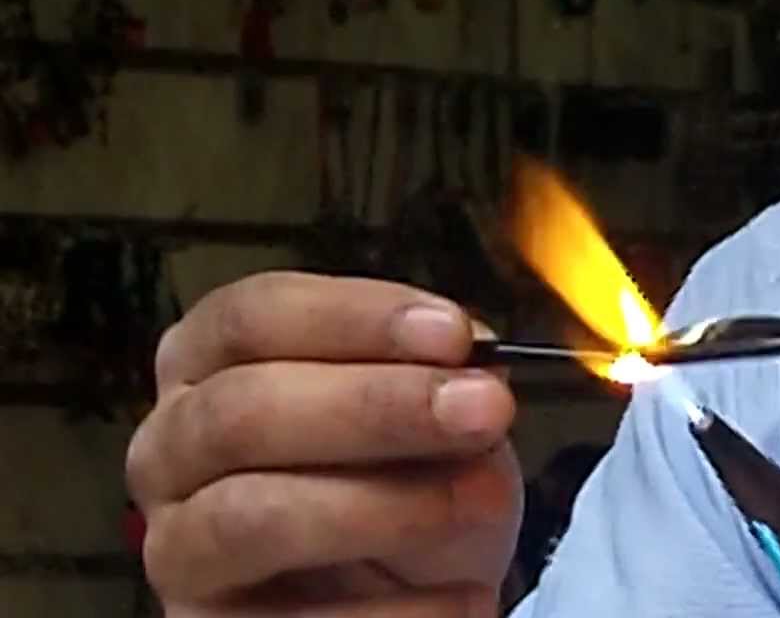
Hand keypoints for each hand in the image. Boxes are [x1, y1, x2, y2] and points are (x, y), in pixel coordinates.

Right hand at [126, 272, 521, 616]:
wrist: (418, 594)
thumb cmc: (413, 480)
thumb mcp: (436, 417)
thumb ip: (438, 380)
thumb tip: (467, 363)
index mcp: (208, 361)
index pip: (253, 315)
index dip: (355, 318)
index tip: (455, 334)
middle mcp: (171, 447)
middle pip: (244, 408)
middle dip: (377, 405)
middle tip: (485, 408)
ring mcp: (177, 547)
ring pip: (254, 515)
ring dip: (383, 505)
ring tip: (481, 498)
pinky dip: (400, 610)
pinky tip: (466, 594)